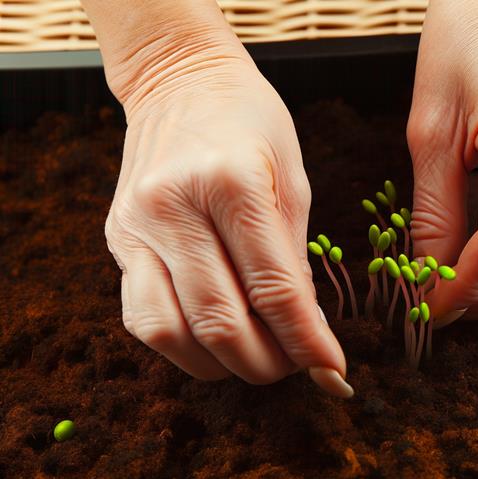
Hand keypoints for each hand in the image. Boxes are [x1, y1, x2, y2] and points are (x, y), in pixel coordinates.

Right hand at [102, 34, 350, 395]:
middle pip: (220, 322)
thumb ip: (295, 259)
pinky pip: (141, 316)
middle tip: (299, 369)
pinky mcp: (117, 241)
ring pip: (169, 332)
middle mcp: (174, 209)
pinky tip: (214, 341)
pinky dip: (181, 345)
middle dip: (267, 363)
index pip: (273, 290)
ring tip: (257, 360)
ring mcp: (136, 227)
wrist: (180, 81)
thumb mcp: (293, 181)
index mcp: (231, 185)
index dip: (307, 343)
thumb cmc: (252, 126)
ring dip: (220, 365)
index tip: (335, 372)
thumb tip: (307, 332)